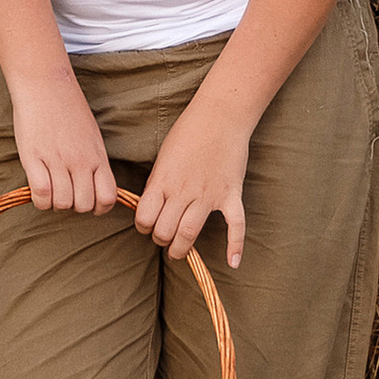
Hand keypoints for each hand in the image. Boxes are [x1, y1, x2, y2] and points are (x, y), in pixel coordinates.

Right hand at [8, 67, 117, 217]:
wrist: (45, 84)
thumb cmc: (68, 108)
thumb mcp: (92, 136)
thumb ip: (95, 161)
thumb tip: (94, 184)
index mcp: (98, 156)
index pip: (108, 198)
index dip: (98, 207)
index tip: (88, 201)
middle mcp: (80, 161)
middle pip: (84, 205)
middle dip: (74, 205)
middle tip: (65, 191)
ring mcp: (57, 160)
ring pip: (63, 203)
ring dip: (55, 203)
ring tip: (50, 187)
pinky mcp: (34, 158)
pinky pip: (41, 194)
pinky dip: (39, 199)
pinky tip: (38, 186)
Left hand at [136, 97, 253, 266]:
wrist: (220, 115)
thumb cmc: (188, 131)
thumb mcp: (163, 156)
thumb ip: (158, 183)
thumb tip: (151, 205)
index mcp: (163, 180)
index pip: (145, 218)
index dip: (143, 227)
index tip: (146, 226)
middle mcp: (183, 191)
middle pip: (165, 231)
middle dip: (161, 239)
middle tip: (163, 238)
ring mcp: (208, 195)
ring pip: (189, 234)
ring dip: (181, 248)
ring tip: (179, 251)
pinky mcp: (231, 195)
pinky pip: (235, 226)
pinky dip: (235, 246)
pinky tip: (233, 262)